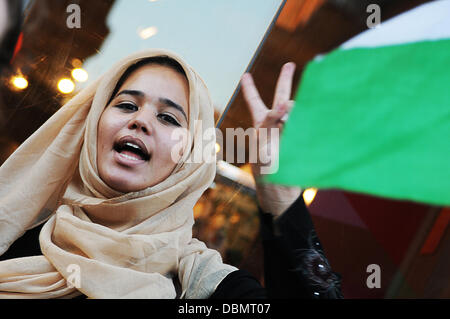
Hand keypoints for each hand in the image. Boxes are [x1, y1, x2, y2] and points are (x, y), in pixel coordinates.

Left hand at [240, 62, 300, 216]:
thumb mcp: (262, 149)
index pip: (268, 108)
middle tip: (290, 65)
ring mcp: (289, 133)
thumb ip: (270, 126)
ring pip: (296, 110)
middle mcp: (275, 127)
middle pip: (278, 98)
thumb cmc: (266, 173)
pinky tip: (323, 107)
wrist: (279, 193)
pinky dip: (314, 116)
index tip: (286, 107)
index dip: (279, 108)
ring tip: (309, 86)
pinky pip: (307, 124)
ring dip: (302, 99)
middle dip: (285, 81)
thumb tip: (284, 106)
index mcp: (261, 128)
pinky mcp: (300, 140)